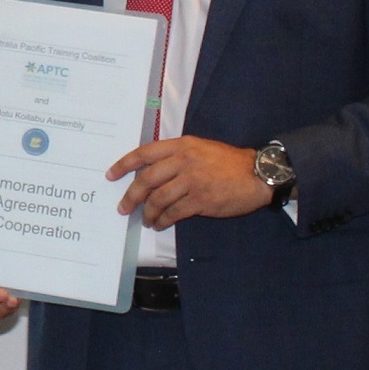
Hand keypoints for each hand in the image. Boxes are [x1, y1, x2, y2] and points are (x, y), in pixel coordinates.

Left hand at [109, 136, 272, 227]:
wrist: (257, 174)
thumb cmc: (228, 162)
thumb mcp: (201, 148)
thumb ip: (177, 155)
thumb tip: (152, 172)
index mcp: (181, 146)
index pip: (144, 153)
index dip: (124, 164)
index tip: (111, 175)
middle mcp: (184, 161)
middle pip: (147, 179)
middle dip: (131, 196)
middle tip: (123, 207)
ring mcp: (192, 181)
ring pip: (158, 199)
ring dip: (148, 212)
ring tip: (146, 220)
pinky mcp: (201, 200)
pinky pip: (174, 213)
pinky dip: (163, 220)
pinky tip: (160, 224)